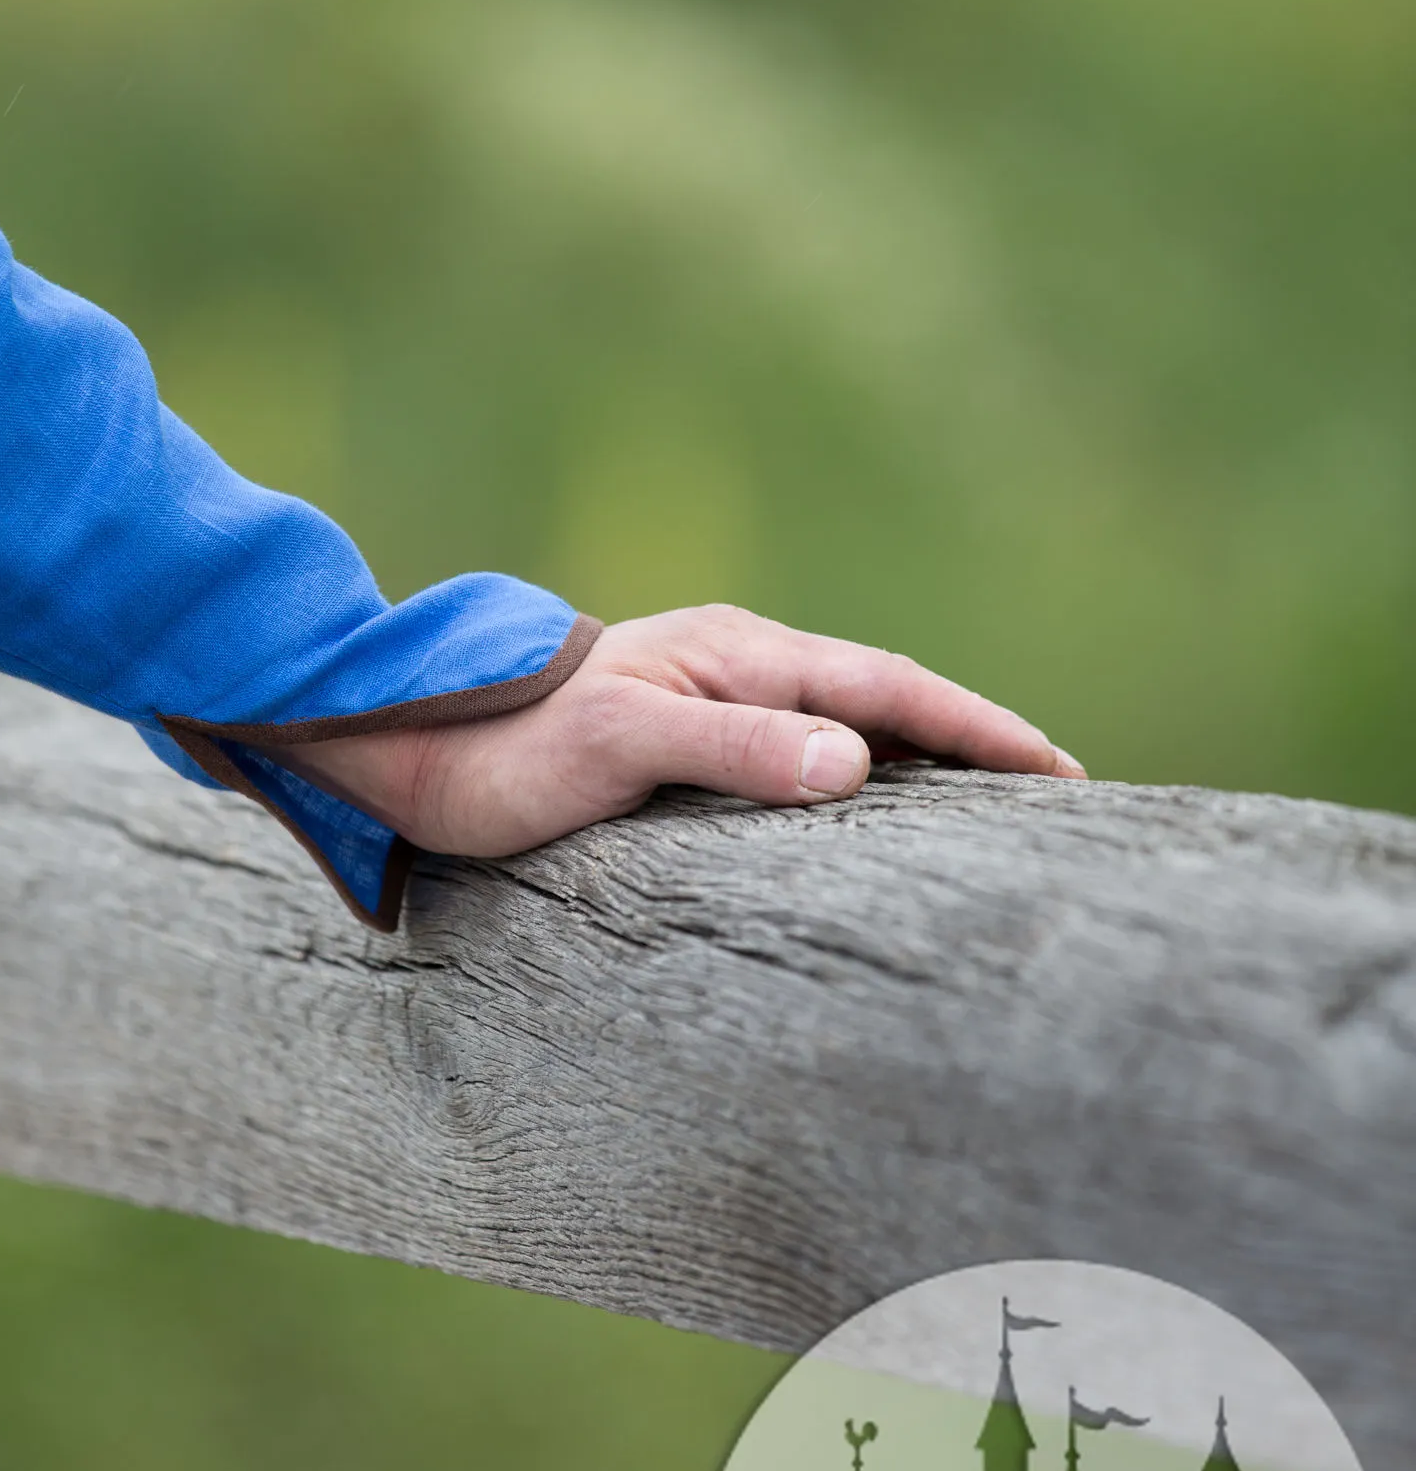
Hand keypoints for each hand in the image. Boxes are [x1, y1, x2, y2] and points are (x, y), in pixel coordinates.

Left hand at [274, 604, 1085, 860]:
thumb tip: (858, 765)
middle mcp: (738, 667)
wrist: (411, 741)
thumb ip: (738, 750)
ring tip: (987, 805)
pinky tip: (867, 816)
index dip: (977, 727)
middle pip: (884, 698)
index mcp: (741, 654)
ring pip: (845, 723)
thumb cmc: (511, 747)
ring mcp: (712, 700)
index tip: (1059, 768)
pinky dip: (857, 776)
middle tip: (1055, 787)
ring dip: (920, 758)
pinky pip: (800, 752)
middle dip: (970, 738)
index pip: (889, 688)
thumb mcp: (624, 745)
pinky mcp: (680, 740)